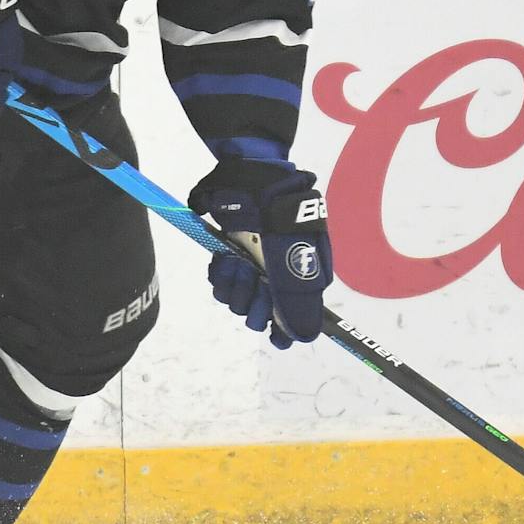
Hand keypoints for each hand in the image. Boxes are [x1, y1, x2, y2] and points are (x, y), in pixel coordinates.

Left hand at [191, 160, 332, 349]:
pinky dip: (220, 273)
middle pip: (257, 314)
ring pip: (235, 300)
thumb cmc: (281, 226)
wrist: (254, 185)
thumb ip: (299, 307)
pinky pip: (220, 283)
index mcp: (299, 281)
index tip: (271, 333)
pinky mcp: (230, 256)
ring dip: (234, 284)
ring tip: (238, 261)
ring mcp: (252, 266)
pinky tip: (225, 257)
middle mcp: (275, 278)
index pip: (288, 321)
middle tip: (253, 278)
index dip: (279, 329)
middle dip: (251, 300)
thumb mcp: (295, 268)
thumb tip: (303, 338)